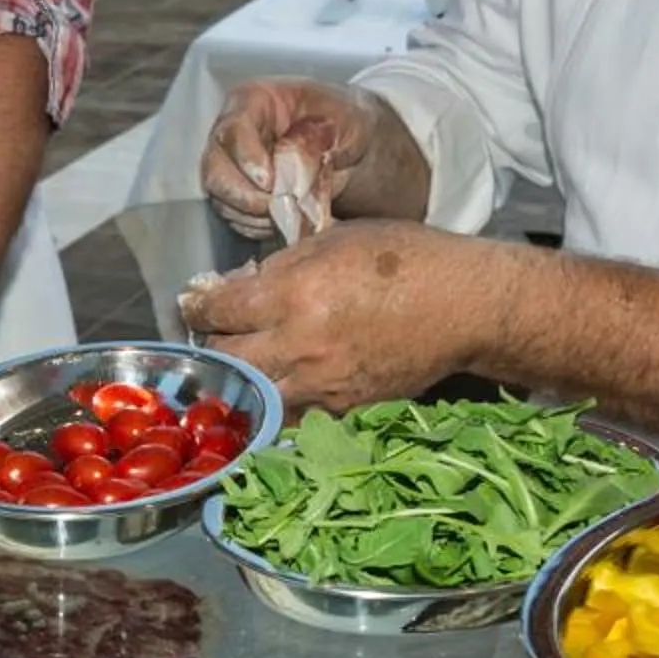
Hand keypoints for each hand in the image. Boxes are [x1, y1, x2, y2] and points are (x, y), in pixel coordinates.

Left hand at [180, 221, 498, 410]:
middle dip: (211, 344)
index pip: (218, 311)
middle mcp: (301, 347)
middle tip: (215, 334)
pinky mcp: (343, 410)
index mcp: (295, 297)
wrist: (464, 306)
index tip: (194, 303)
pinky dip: (277, 403)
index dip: (198, 305)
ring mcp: (322, 385)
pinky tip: (278, 386)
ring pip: (252, 396)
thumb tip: (241, 285)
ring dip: (239, 381)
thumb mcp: (335, 241)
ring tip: (241, 364)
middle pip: (224, 359)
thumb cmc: (404, 259)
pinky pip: (291, 416)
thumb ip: (281, 266)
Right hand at [203, 80, 378, 241]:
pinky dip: (259, 226)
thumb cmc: (346, 122)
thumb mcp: (343, 119)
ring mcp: (231, 167)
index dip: (248, 158)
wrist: (351, 147)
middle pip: (214, 170)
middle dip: (245, 196)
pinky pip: (236, 218)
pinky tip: (288, 221)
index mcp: (254, 101)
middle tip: (278, 206)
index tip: (270, 181)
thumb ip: (315, 141)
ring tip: (291, 213)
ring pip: (221, 199)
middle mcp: (233, 134)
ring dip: (255, 215)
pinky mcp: (236, 196)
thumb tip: (290, 173)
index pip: (234, 130)